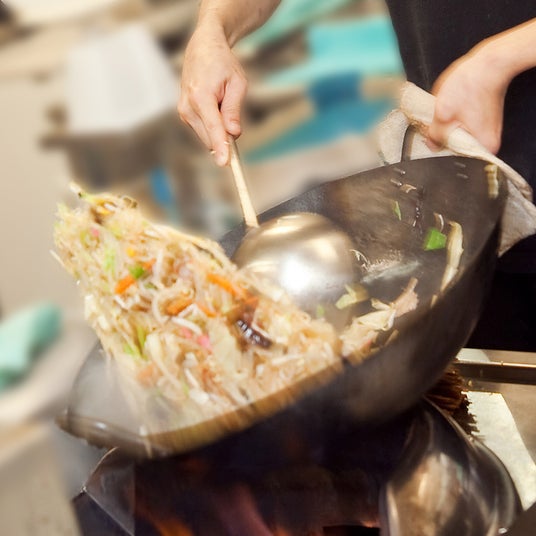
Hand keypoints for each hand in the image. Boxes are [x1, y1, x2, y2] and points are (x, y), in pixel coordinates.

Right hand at [178, 26, 246, 165]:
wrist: (203, 48)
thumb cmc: (223, 64)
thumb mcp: (238, 83)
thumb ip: (234, 109)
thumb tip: (234, 133)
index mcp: (201, 96)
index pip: (213, 128)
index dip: (220, 147)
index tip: (224, 163)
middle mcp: (188, 106)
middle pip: (210, 137)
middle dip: (225, 136)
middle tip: (233, 115)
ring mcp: (183, 111)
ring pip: (207, 136)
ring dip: (220, 129)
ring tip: (221, 101)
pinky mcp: (184, 115)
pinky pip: (204, 130)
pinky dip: (213, 125)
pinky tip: (214, 105)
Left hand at [428, 44, 510, 153]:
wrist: (489, 63)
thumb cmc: (471, 84)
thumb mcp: (443, 113)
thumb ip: (434, 134)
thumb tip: (432, 145)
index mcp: (482, 145)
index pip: (455, 158)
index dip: (440, 149)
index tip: (433, 139)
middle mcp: (488, 142)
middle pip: (457, 148)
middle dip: (444, 137)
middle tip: (440, 120)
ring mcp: (487, 131)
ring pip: (459, 136)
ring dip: (449, 126)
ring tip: (449, 110)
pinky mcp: (483, 121)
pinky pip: (463, 126)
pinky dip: (455, 118)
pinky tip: (454, 107)